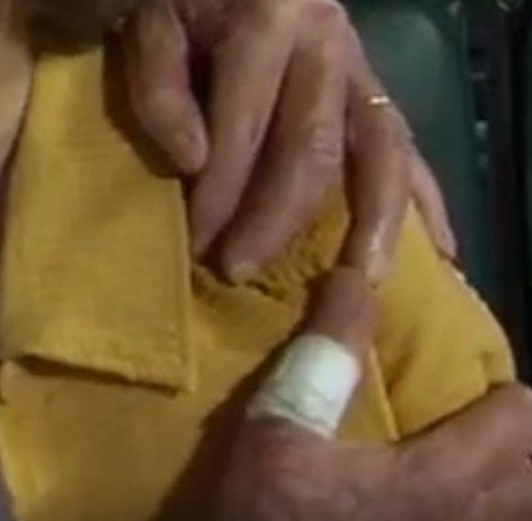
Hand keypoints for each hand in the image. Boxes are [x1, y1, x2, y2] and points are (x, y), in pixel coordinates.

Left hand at [116, 0, 453, 279]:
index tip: (197, 242)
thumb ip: (158, 87)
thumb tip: (193, 161)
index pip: (247, 124)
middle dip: (276, 217)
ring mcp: (357, 61)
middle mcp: (327, 40)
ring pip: (380, 149)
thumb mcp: (144, 19)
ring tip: (359, 282)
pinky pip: (403, 141)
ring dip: (372, 220)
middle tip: (238, 269)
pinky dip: (422, 196)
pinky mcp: (368, 80)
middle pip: (315, 147)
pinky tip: (437, 250)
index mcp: (268, 19)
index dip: (222, 190)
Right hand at [213, 269, 531, 520]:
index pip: (523, 417)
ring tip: (475, 469)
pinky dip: (491, 508)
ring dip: (513, 483)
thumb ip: (323, 358)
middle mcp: (473, 519)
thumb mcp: (275, 435)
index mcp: (442, 477)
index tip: (471, 389)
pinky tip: (453, 503)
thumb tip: (353, 277)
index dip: (506, 395)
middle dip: (523, 442)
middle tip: (482, 426)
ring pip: (523, 505)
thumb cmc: (267, 518)